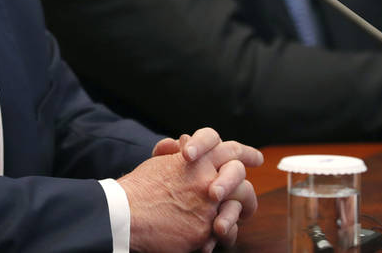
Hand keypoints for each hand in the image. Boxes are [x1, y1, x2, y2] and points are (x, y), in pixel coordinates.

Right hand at [136, 128, 261, 251]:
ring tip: (224, 223)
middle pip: (240, 177)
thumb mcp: (160, 162)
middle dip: (245, 187)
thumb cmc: (139, 187)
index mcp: (198, 160)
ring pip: (235, 209)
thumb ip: (179, 154)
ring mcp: (208, 207)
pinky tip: (204, 239)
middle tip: (248, 200)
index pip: (229, 149)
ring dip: (232, 215)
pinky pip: (219, 235)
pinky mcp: (204, 232)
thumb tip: (185, 142)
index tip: (255, 158)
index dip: (245, 152)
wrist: (126, 213)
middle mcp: (208, 180)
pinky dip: (212, 237)